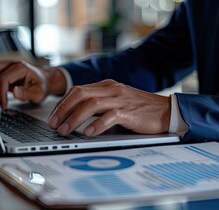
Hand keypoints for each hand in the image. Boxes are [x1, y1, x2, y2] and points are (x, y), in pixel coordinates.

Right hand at [0, 61, 65, 108]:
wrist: (45, 80)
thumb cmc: (42, 86)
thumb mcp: (39, 93)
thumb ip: (27, 93)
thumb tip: (14, 92)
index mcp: (20, 67)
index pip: (3, 78)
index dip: (0, 94)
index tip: (4, 106)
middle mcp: (10, 64)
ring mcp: (3, 66)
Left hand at [48, 79, 170, 135]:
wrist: (165, 110)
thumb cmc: (139, 108)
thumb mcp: (116, 100)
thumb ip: (99, 103)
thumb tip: (76, 115)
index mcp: (106, 86)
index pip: (77, 91)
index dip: (62, 104)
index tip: (53, 117)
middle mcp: (111, 89)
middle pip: (80, 95)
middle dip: (63, 110)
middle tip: (54, 124)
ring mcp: (120, 99)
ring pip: (90, 105)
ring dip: (74, 119)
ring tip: (65, 131)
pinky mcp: (129, 111)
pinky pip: (109, 116)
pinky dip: (96, 125)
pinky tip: (88, 133)